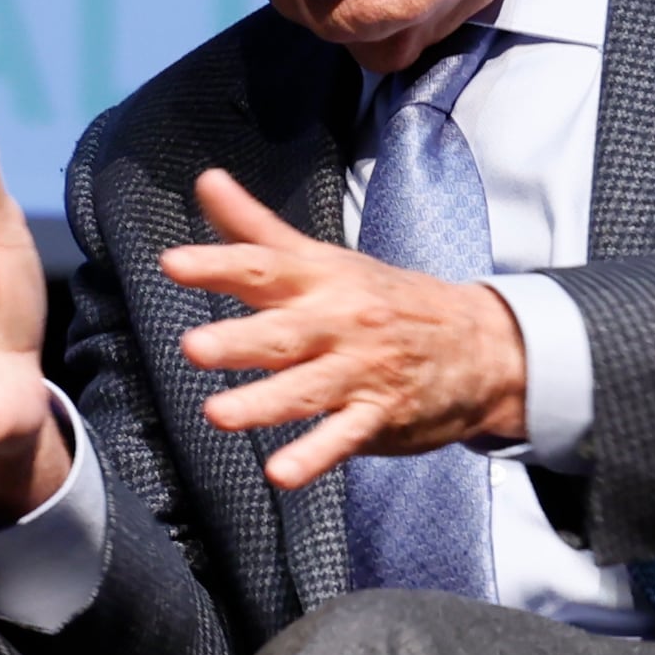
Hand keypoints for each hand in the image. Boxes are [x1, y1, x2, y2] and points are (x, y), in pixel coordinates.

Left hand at [163, 170, 530, 491]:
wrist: (480, 343)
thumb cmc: (385, 298)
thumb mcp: (323, 259)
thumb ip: (255, 229)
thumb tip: (206, 181)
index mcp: (320, 281)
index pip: (264, 268)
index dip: (218, 265)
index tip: (173, 264)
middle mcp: (338, 323)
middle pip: (283, 333)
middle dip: (240, 341)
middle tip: (194, 348)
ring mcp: (359, 371)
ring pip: (306, 389)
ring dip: (263, 403)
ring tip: (219, 415)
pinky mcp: (377, 415)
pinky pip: (342, 438)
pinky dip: (314, 457)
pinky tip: (281, 473)